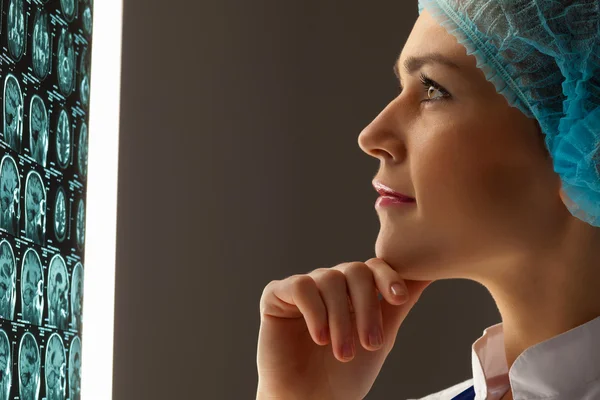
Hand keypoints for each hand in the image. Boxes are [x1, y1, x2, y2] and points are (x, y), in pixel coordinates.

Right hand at [256, 257, 432, 399]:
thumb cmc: (345, 375)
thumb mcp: (381, 335)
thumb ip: (398, 303)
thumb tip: (428, 273)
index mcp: (352, 290)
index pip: (373, 267)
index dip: (387, 277)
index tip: (398, 298)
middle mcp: (328, 284)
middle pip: (354, 271)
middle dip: (366, 308)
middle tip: (370, 345)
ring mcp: (303, 288)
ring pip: (328, 279)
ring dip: (341, 319)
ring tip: (343, 353)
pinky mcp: (276, 296)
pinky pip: (299, 286)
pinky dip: (314, 311)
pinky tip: (319, 337)